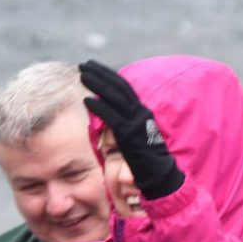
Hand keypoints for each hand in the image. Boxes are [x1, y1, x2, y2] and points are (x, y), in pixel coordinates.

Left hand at [79, 60, 184, 201]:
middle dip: (100, 74)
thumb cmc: (145, 160)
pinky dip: (99, 107)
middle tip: (84, 64)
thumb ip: (121, 122)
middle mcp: (141, 113)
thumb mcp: (133, 135)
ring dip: (97, 84)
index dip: (109, 75)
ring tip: (82, 75)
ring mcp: (136, 124)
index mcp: (142, 112)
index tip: (94, 67)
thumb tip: (103, 112)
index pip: (125, 88)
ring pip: (115, 97)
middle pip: (119, 87)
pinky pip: (112, 117)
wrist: (160, 177)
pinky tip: (86, 100)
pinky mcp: (130, 136)